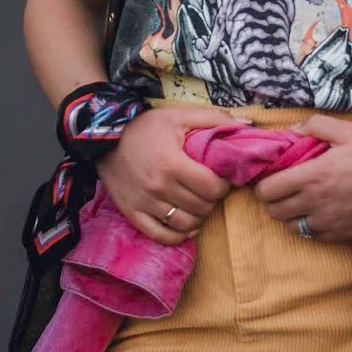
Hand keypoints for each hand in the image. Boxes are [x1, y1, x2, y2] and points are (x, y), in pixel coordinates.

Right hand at [96, 105, 237, 244]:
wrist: (103, 137)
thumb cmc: (144, 126)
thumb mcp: (179, 115)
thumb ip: (214, 119)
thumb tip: (247, 125)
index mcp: (172, 164)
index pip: (212, 188)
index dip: (224, 185)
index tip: (222, 178)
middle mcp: (158, 188)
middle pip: (201, 207)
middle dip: (213, 199)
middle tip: (211, 189)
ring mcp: (144, 204)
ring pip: (185, 224)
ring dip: (199, 217)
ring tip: (200, 204)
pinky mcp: (132, 213)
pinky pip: (161, 236)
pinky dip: (179, 235)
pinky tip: (187, 225)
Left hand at [252, 115, 351, 241]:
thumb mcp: (346, 131)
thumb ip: (315, 126)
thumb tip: (291, 130)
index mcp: (313, 175)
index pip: (268, 190)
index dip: (264, 184)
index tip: (272, 178)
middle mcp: (315, 202)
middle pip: (274, 211)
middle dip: (273, 200)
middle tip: (284, 190)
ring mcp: (327, 222)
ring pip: (290, 227)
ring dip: (290, 215)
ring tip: (300, 202)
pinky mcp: (338, 234)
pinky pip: (311, 236)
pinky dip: (308, 226)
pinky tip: (318, 212)